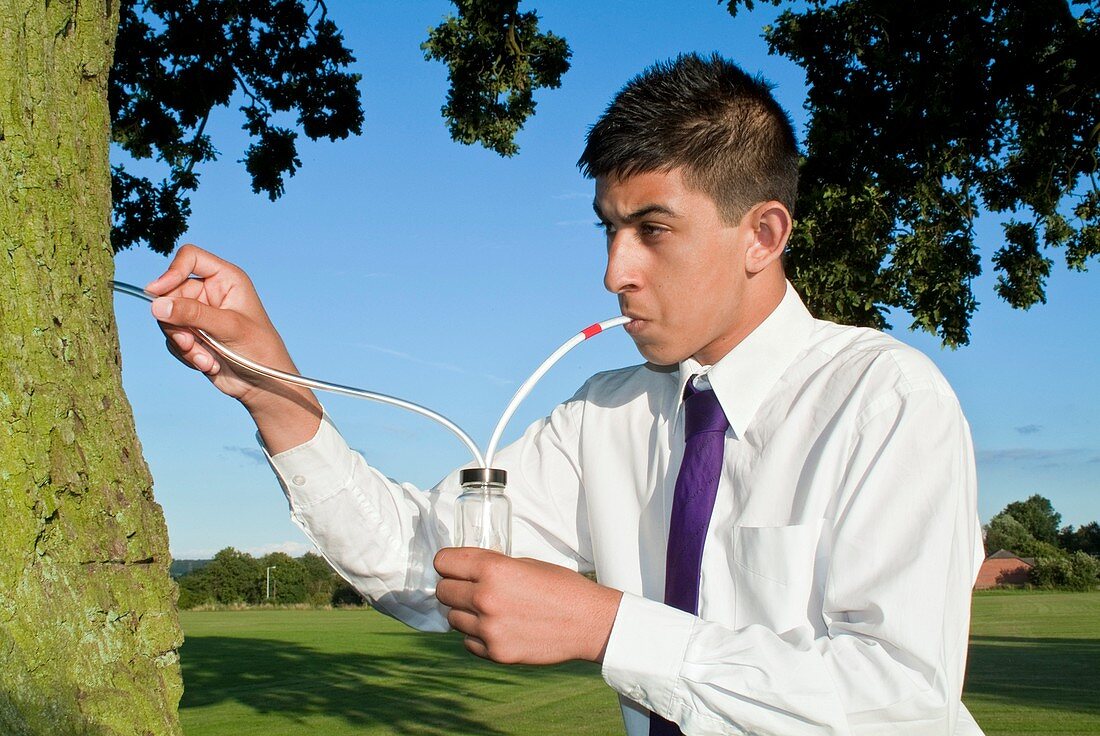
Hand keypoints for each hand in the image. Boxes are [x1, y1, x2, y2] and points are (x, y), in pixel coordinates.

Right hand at [146, 243, 320, 450]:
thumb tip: (157, 305)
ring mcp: (199, 314)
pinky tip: (208, 363)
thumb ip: (193, 314)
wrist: (262, 384)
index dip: (171, 272)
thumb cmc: (259, 349)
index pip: (190, 258)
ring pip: (168, 318)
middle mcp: (210, 292)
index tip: (158, 292)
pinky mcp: (193, 334)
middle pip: (171, 292)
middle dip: (177, 321)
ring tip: (205, 358)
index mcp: (226, 278)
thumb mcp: (228, 327)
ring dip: (183, 342)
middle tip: (190, 341)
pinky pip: (173, 339)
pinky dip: (187, 354)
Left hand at [434, 547, 622, 664]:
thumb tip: (468, 571)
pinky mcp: (495, 653)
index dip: (447, 563)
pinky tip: (496, 628)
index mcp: (493, 569)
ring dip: (464, 612)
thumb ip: (494, 567)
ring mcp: (488, 629)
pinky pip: (468, 642)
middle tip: (469, 588)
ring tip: (488, 610)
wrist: (588, 622)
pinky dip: (476, 635)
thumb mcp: (526, 564)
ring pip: (452, 618)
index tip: (451, 567)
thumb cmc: (561, 587)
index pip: (443, 562)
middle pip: (442, 590)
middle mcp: (485, 598)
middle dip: (453, 587)